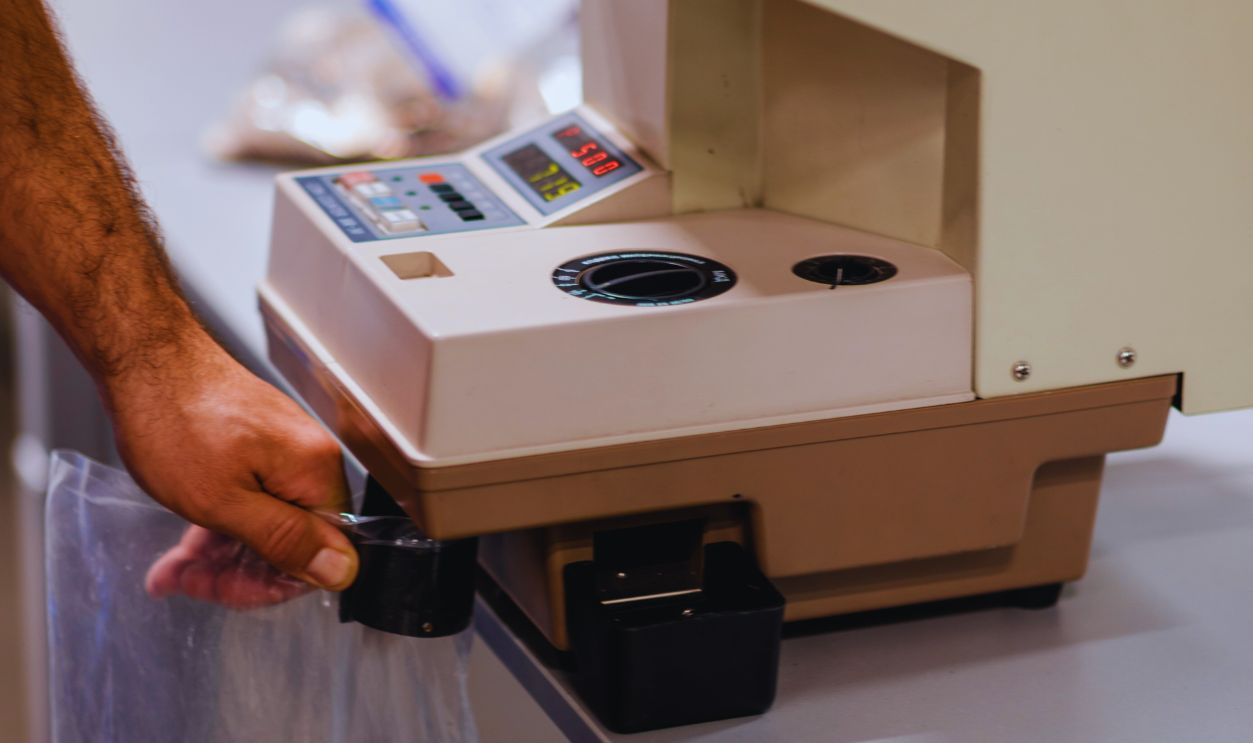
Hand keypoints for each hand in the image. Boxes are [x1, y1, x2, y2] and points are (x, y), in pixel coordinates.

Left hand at [103, 339, 358, 606]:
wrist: (144, 358)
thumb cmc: (175, 420)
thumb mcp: (223, 501)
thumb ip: (286, 540)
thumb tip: (343, 571)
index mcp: (315, 473)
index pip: (321, 553)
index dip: (272, 582)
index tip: (225, 590)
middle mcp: (309, 461)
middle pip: (292, 541)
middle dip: (237, 571)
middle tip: (187, 580)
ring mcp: (284, 453)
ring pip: (265, 525)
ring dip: (218, 555)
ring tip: (173, 571)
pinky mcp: (259, 447)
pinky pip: (251, 502)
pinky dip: (217, 526)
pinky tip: (182, 548)